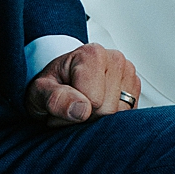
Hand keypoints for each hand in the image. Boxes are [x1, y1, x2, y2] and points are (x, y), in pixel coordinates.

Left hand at [25, 43, 140, 125]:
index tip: (62, 105)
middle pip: (108, 109)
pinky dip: (111, 118)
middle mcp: (115, 59)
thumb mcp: (39, 92)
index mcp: (92, 54)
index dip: (73, 112)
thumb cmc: (50, 85)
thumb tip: (81, 110)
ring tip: (83, 107)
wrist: (59, 80)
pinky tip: (97, 108)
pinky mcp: (135, 87)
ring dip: (98, 119)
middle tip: (71, 108)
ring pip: (120, 114)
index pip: (94, 101)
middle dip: (86, 117)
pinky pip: (128, 114)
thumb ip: (55, 99)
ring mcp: (128, 72)